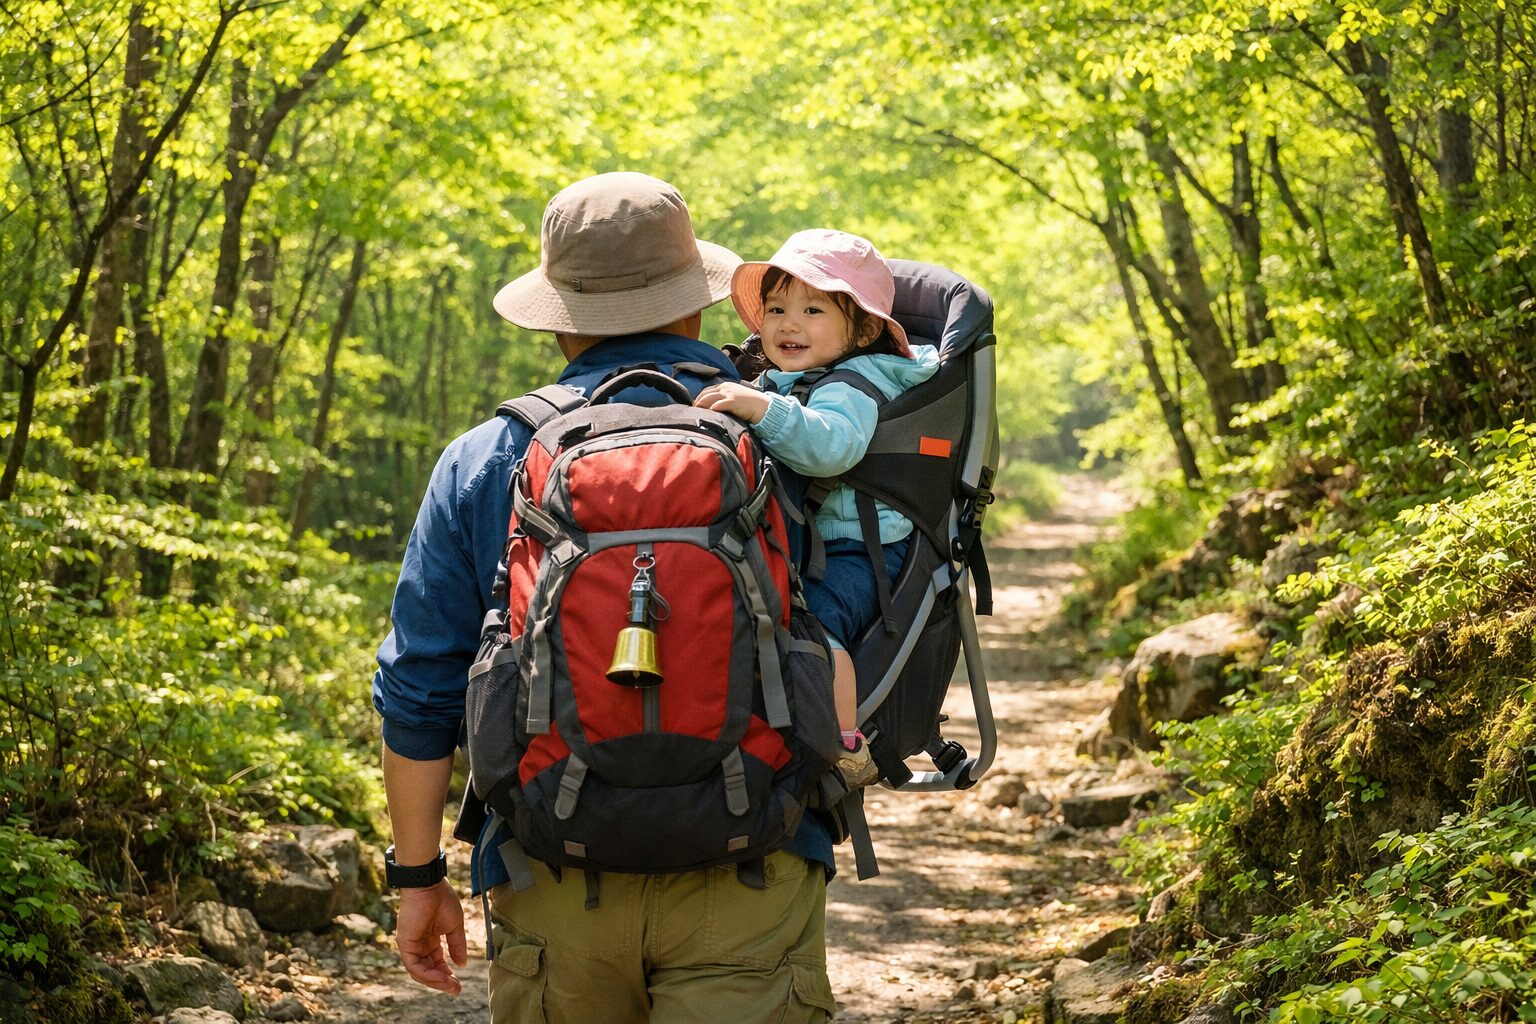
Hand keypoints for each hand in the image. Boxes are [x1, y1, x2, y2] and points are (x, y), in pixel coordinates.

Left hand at [395, 879, 467, 994]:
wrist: (429, 885)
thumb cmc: (441, 899)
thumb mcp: (454, 926)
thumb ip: (457, 944)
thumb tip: (462, 963)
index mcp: (430, 939)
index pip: (436, 963)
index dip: (447, 974)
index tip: (459, 982)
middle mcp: (419, 945)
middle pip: (428, 970)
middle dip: (442, 982)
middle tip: (456, 990)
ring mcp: (410, 945)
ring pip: (420, 972)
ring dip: (435, 981)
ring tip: (451, 985)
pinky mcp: (405, 944)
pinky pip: (414, 966)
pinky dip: (427, 974)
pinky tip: (441, 977)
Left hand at [694, 381, 769, 423]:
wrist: (761, 405)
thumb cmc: (748, 403)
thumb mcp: (734, 396)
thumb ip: (723, 398)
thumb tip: (712, 406)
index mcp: (724, 386)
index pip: (707, 390)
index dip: (699, 398)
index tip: (694, 406)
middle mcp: (725, 388)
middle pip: (706, 394)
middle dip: (697, 402)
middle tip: (692, 410)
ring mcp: (729, 394)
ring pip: (709, 398)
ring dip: (701, 405)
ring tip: (696, 412)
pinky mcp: (733, 401)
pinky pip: (719, 404)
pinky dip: (712, 408)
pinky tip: (708, 413)